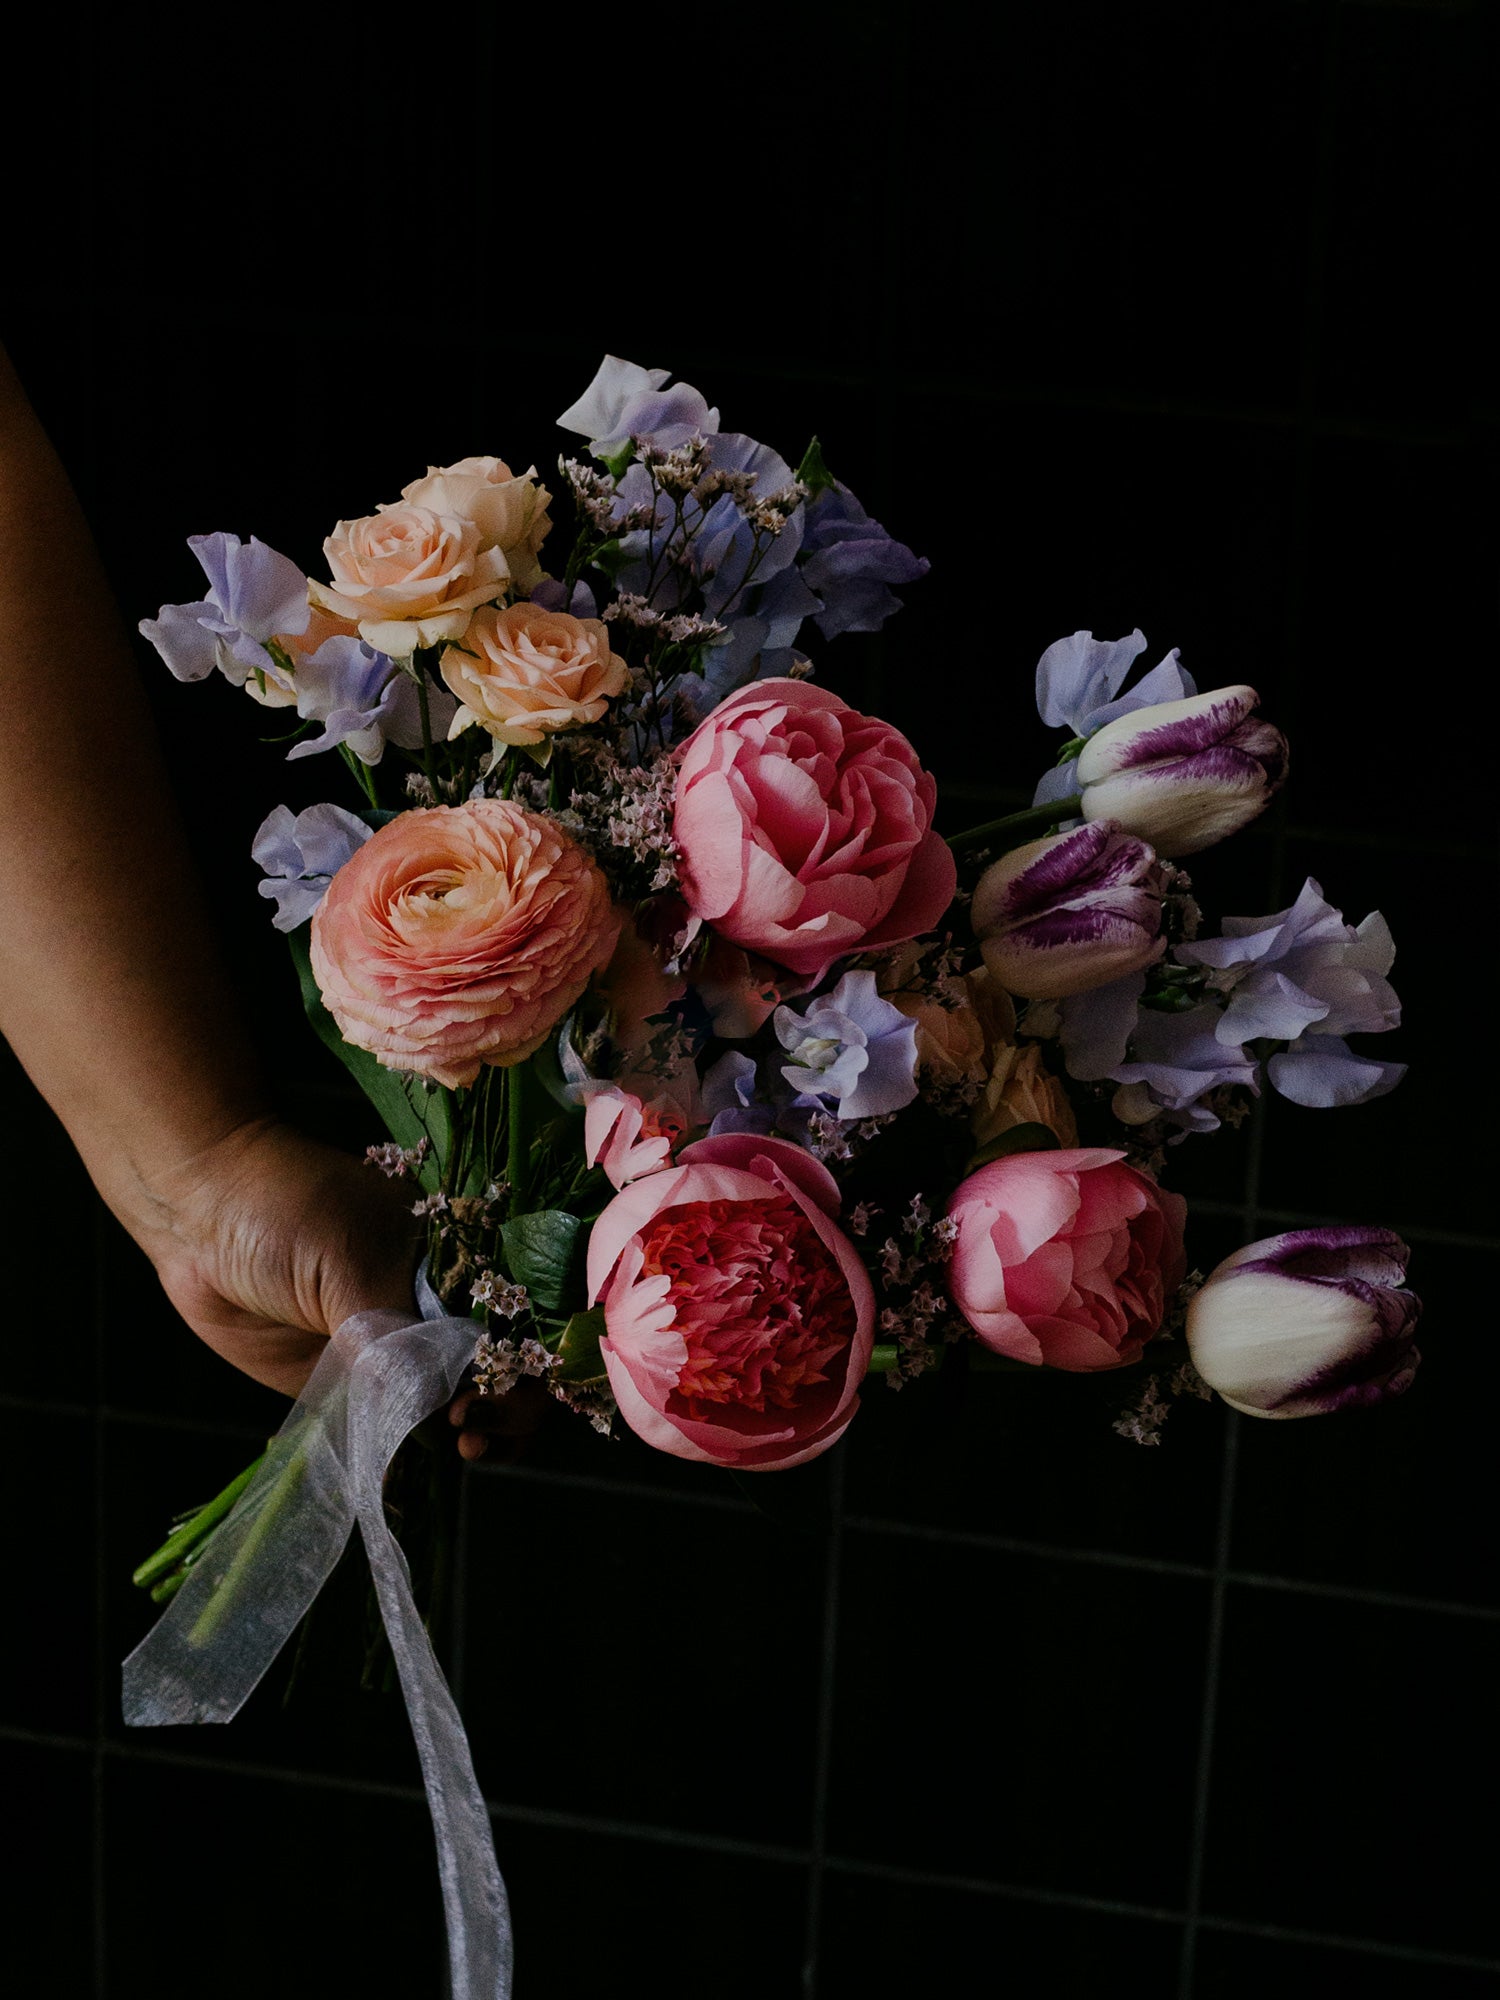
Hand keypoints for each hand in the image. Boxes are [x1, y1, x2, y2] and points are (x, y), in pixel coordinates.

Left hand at [143, 1115, 538, 1458]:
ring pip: (452, 1408)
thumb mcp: (350, 1262)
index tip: (485, 1392)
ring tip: (459, 1447)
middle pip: (500, 1371)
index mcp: (457, 1261)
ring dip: (466, 1436)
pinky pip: (389, 1428)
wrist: (198, 1213)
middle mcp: (436, 1307)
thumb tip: (432, 1408)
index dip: (520, 1364)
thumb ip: (391, 1338)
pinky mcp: (348, 1383)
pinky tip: (411, 1468)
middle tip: (468, 1430)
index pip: (519, 1320)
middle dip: (504, 1408)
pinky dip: (406, 1456)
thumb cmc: (286, 1210)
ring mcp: (394, 1349)